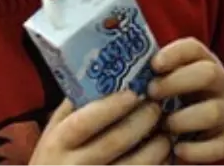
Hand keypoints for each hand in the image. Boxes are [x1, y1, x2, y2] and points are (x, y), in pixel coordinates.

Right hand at [31, 91, 171, 165]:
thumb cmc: (58, 157)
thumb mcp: (56, 130)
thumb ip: (77, 104)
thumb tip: (110, 68)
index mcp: (57, 143)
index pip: (84, 122)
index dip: (111, 106)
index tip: (134, 92)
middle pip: (115, 141)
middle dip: (143, 120)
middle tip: (158, 106)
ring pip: (135, 165)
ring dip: (158, 145)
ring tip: (167, 131)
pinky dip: (160, 165)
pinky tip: (165, 155)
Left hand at [148, 38, 223, 163]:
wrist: (209, 124)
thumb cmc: (177, 99)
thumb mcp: (170, 80)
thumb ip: (152, 75)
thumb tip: (116, 75)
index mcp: (204, 63)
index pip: (194, 49)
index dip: (174, 54)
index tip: (154, 65)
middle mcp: (220, 84)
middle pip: (209, 74)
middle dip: (177, 82)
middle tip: (152, 93)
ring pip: (214, 111)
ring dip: (185, 119)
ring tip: (165, 126)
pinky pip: (219, 146)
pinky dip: (197, 150)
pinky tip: (177, 150)